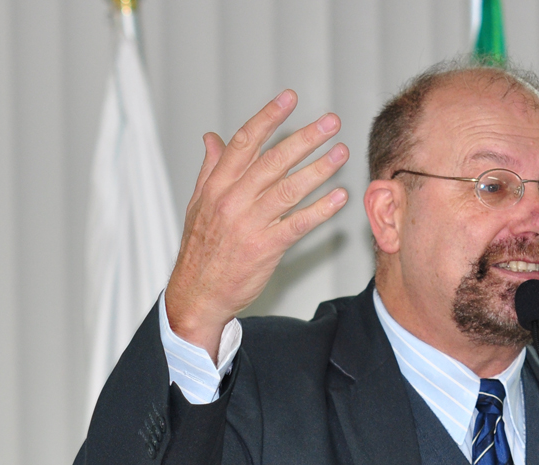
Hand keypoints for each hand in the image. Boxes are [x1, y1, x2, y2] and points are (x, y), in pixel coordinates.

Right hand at [164, 90, 349, 359]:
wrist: (197, 292)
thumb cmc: (201, 248)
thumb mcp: (198, 204)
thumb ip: (210, 169)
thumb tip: (212, 138)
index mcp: (217, 185)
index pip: (245, 142)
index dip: (269, 117)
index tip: (290, 98)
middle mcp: (233, 199)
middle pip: (273, 160)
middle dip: (305, 138)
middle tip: (331, 122)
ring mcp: (249, 223)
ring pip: (289, 188)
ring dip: (319, 168)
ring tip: (341, 153)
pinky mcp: (266, 247)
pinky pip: (298, 224)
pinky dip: (320, 209)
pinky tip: (340, 196)